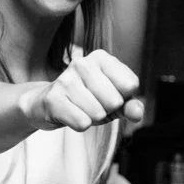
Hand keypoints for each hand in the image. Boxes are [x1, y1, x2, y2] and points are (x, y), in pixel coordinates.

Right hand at [21, 49, 144, 132]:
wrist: (45, 104)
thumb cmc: (85, 100)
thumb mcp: (113, 101)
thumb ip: (130, 106)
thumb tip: (137, 113)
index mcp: (101, 57)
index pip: (131, 85)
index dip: (124, 98)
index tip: (109, 95)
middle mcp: (82, 63)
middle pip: (115, 101)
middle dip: (107, 110)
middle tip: (91, 105)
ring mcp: (65, 80)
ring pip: (98, 113)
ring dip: (91, 118)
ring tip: (79, 109)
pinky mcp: (53, 98)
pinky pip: (82, 123)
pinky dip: (79, 125)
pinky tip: (69, 114)